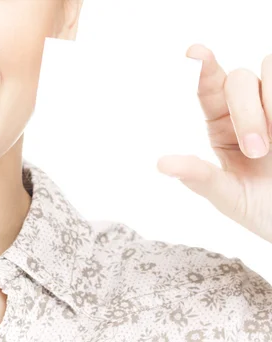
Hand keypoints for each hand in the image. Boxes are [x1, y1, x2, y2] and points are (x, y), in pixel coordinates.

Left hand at [157, 44, 271, 242]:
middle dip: (247, 112)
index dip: (204, 65)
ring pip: (270, 69)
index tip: (195, 52)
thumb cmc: (261, 208)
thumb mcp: (227, 196)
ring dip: (269, 104)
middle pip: (240, 79)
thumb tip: (161, 165)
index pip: (209, 86)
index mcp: (222, 124)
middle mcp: (250, 108)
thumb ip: (199, 177)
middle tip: (257, 150)